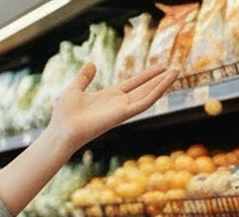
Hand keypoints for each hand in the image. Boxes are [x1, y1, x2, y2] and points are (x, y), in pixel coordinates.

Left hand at [48, 63, 177, 151]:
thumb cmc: (64, 115)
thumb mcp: (74, 90)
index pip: (132, 84)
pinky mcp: (123, 114)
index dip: (146, 75)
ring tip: (177, 71)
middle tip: (175, 68)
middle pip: (144, 89)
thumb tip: (91, 64)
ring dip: (163, 83)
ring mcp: (122, 109)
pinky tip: (166, 81)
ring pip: (148, 94)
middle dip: (159, 79)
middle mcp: (118, 103)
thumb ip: (83, 77)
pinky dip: (156, 91)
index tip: (159, 66)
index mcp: (108, 97)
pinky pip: (144, 102)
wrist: (61, 131)